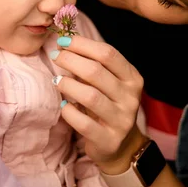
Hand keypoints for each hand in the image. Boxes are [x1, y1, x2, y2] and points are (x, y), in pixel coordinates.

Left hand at [50, 35, 145, 172]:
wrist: (121, 145)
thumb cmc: (108, 105)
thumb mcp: (107, 83)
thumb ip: (91, 64)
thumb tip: (64, 42)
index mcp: (132, 78)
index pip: (108, 54)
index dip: (83, 44)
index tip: (63, 40)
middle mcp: (130, 97)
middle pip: (97, 72)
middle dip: (71, 60)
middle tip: (55, 56)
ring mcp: (122, 120)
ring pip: (90, 96)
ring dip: (68, 85)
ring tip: (56, 81)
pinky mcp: (109, 140)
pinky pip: (84, 123)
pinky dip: (69, 112)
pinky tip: (63, 106)